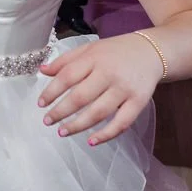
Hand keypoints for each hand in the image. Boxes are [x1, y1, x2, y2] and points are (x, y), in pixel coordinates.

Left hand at [38, 33, 163, 145]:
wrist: (151, 51)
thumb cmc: (115, 52)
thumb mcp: (89, 49)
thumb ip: (65, 60)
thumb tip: (42, 71)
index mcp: (94, 58)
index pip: (68, 76)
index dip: (51, 92)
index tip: (40, 104)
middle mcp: (109, 73)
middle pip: (81, 96)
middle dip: (61, 111)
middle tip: (47, 121)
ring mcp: (125, 89)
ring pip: (99, 112)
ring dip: (78, 125)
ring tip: (62, 132)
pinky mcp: (139, 102)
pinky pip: (121, 123)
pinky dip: (106, 135)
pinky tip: (91, 141)